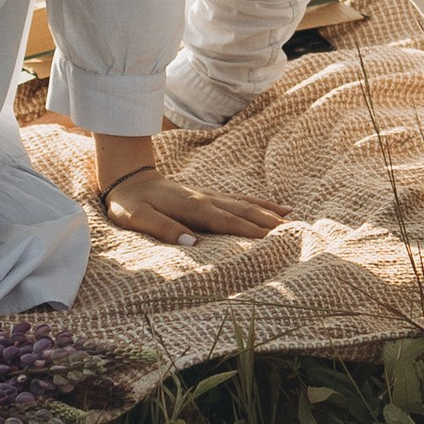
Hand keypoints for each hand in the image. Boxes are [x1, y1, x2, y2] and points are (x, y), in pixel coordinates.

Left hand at [93, 143, 284, 245]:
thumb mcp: (138, 218)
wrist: (127, 178)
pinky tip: (275, 206)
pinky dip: (259, 203)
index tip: (275, 239)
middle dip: (270, 222)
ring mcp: (209, 196)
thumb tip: (193, 244)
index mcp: (192, 208)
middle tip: (296, 232)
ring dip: (269, 213)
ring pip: (245, 204)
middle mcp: (206, 199)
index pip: (229, 221)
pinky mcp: (208, 196)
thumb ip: (164, 229)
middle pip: (244, 212)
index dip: (252, 231)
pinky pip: (239, 200)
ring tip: (293, 219)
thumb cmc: (130, 203)